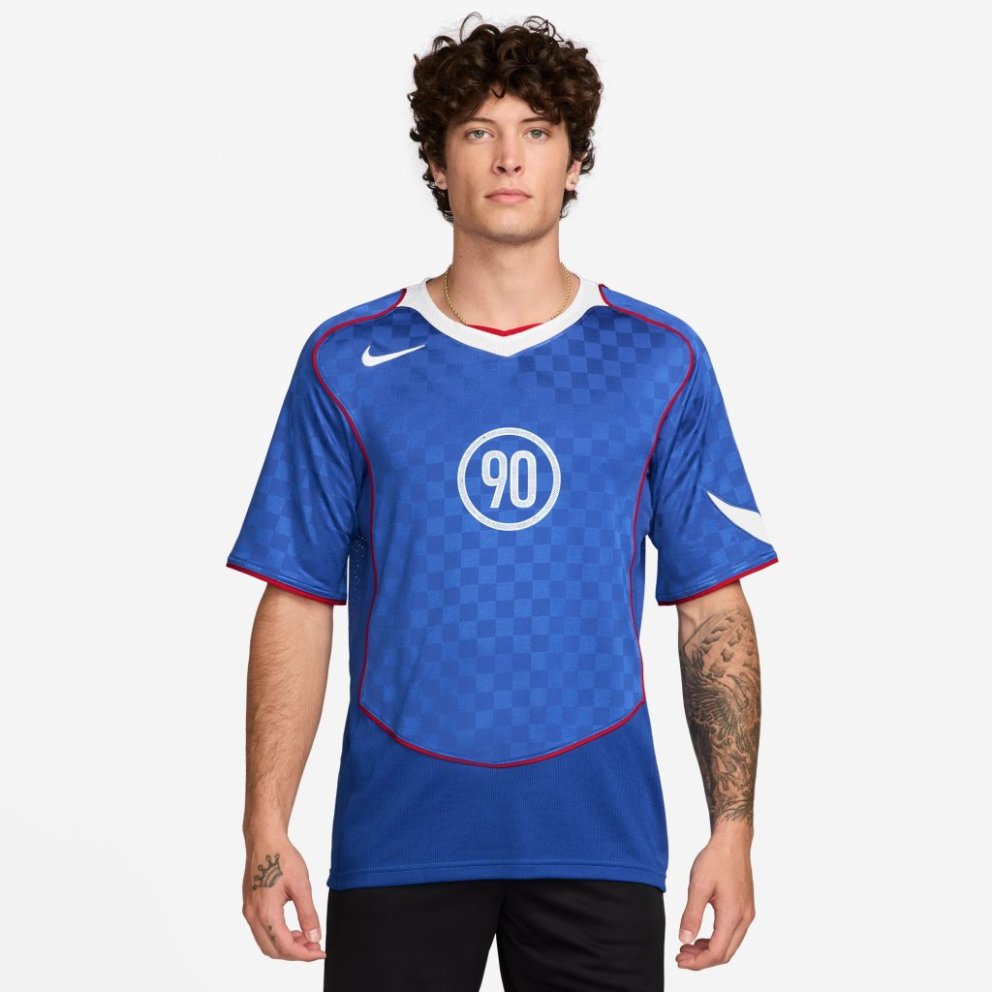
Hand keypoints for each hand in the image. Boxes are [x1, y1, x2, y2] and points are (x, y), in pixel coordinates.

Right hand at [242, 835, 325, 960]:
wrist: (265, 840)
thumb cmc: (282, 858)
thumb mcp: (301, 885)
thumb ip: (308, 914)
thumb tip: (314, 938)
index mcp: (265, 911)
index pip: (284, 946)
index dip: (304, 954)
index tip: (320, 952)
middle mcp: (252, 915)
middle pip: (272, 950)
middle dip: (295, 953)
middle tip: (315, 947)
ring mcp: (249, 910)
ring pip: (266, 942)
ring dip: (285, 945)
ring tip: (306, 937)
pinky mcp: (250, 905)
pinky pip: (262, 930)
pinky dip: (277, 935)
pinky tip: (293, 928)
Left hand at [675, 828, 754, 969]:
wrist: (732, 841)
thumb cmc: (716, 858)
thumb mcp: (698, 885)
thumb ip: (691, 915)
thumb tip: (684, 940)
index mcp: (733, 915)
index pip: (717, 952)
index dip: (698, 962)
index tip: (679, 960)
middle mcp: (744, 918)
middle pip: (725, 954)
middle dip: (702, 960)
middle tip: (680, 957)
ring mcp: (747, 914)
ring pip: (729, 945)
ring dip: (709, 950)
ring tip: (687, 947)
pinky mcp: (745, 908)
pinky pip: (732, 934)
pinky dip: (716, 940)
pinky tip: (700, 936)